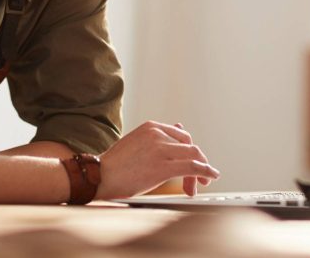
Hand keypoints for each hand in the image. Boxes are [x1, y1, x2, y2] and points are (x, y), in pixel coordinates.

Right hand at [95, 121, 219, 199]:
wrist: (99, 176)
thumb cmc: (116, 164)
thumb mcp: (138, 142)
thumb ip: (159, 136)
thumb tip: (180, 126)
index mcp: (152, 126)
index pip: (182, 136)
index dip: (190, 151)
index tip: (192, 165)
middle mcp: (158, 134)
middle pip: (190, 146)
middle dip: (198, 162)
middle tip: (198, 179)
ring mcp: (161, 149)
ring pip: (194, 156)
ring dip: (202, 170)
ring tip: (202, 182)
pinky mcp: (163, 167)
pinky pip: (192, 167)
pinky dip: (205, 172)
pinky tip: (210, 177)